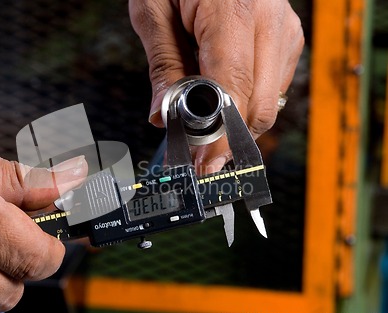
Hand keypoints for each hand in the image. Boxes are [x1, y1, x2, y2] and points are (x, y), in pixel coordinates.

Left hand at [129, 0, 303, 173]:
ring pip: (268, 103)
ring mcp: (285, 30)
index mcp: (234, 11)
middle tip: (196, 156)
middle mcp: (270, 23)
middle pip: (258, 106)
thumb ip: (163, 66)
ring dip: (236, 124)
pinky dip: (246, 103)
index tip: (202, 166)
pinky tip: (222, 98)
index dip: (218, 137)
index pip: (232, 90)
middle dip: (228, 140)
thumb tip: (163, 117)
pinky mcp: (288, 38)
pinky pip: (272, 88)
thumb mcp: (154, 10)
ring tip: (202, 123)